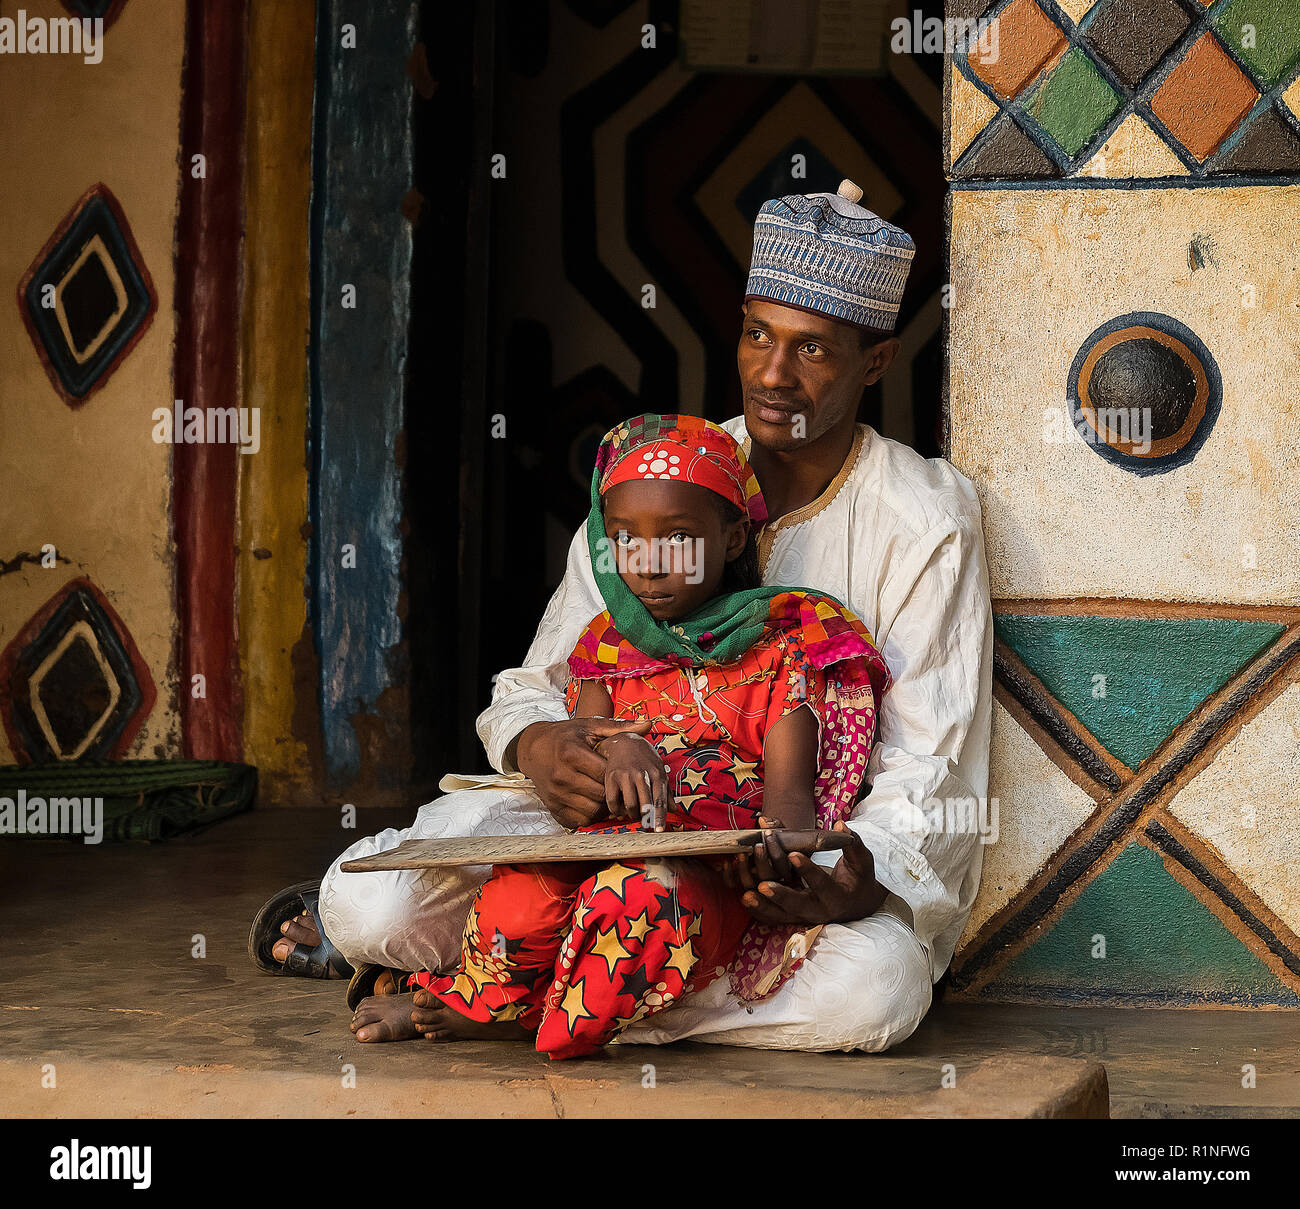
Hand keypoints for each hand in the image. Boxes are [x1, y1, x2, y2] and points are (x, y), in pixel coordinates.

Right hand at [515, 717, 651, 826]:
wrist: (533, 748)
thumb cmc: (566, 736)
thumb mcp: (589, 726)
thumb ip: (619, 727)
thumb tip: (648, 724)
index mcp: (571, 753)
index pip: (605, 774)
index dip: (618, 775)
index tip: (623, 772)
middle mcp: (561, 776)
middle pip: (600, 795)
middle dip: (614, 793)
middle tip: (621, 788)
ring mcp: (556, 794)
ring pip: (592, 811)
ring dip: (605, 807)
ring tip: (609, 795)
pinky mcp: (553, 808)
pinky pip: (580, 820)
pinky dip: (591, 815)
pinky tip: (594, 802)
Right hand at [597, 732, 670, 830]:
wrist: (624, 741)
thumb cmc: (645, 758)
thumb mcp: (660, 770)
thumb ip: (667, 791)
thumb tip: (676, 810)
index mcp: (657, 774)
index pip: (660, 800)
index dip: (659, 817)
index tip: (659, 831)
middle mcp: (642, 775)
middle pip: (645, 806)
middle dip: (645, 819)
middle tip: (644, 823)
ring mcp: (626, 776)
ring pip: (630, 805)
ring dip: (632, 815)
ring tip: (633, 814)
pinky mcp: (611, 777)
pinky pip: (613, 801)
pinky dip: (616, 810)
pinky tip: (620, 808)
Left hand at [723, 818, 887, 925]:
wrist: (855, 903)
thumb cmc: (859, 878)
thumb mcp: (862, 861)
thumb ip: (852, 843)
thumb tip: (840, 824)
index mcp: (837, 897)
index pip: (822, 884)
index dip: (808, 870)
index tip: (793, 854)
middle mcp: (819, 911)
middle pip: (797, 906)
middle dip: (780, 895)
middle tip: (763, 885)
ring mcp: (804, 916)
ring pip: (781, 915)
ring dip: (763, 904)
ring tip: (746, 893)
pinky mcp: (792, 916)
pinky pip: (772, 916)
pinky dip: (758, 908)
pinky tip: (742, 894)